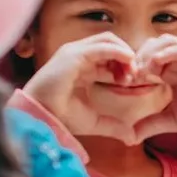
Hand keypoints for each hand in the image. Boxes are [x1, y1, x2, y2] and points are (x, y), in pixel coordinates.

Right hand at [22, 33, 146, 142]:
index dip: (125, 67)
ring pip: (108, 40)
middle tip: (134, 77)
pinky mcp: (74, 54)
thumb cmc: (61, 117)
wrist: (42, 118)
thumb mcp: (94, 121)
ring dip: (125, 52)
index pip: (110, 57)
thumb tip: (133, 137)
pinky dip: (119, 51)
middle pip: (111, 44)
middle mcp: (79, 56)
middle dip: (127, 58)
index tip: (132, 83)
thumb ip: (114, 126)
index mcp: (83, 68)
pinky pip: (102, 46)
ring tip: (131, 72)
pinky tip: (129, 62)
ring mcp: (75, 52)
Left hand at [130, 36, 176, 142]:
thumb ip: (152, 124)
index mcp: (171, 69)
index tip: (124, 81)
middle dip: (139, 57)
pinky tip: (158, 62)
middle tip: (132, 74)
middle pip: (152, 45)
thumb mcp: (174, 119)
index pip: (146, 58)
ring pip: (166, 42)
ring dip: (152, 52)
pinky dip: (171, 51)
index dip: (134, 67)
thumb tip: (129, 136)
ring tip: (144, 69)